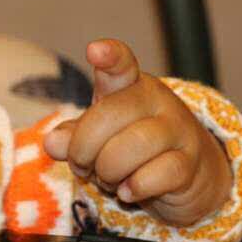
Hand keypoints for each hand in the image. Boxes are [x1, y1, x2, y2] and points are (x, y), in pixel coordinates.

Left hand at [42, 39, 232, 225]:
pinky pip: (154, 176)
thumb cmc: (132, 147)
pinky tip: (130, 190)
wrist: (186, 175)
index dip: (110, 56)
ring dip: (108, 171)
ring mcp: (178, 130)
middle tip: (83, 165)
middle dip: (84, 148)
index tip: (95, 50)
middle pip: (109, 115)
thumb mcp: (98, 137)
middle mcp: (157, 101)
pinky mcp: (189, 164)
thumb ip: (73, 135)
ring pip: (133, 147)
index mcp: (130, 86)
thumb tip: (52, 142)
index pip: (121, 65)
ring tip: (109, 178)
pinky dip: (133, 188)